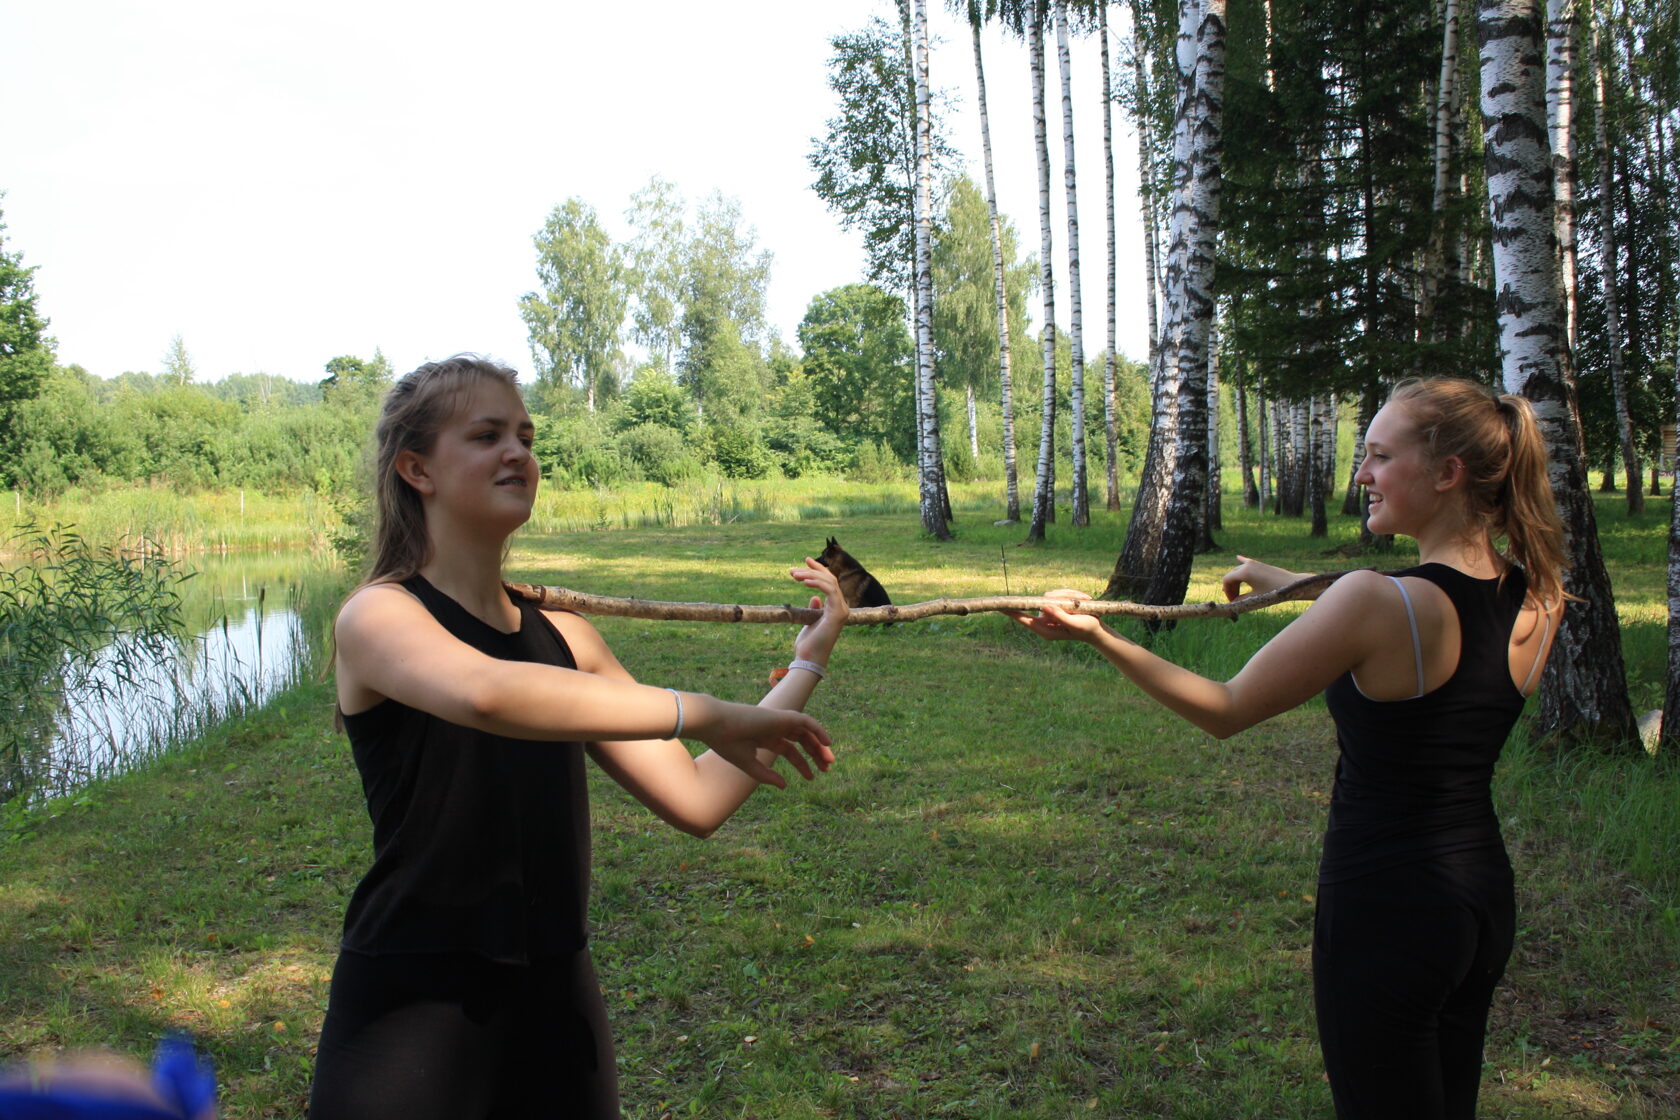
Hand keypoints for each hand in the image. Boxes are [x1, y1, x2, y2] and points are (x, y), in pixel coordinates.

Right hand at [692, 698, 833, 788]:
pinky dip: (818, 729)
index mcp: (765, 738)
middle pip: (801, 739)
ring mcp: (778, 721)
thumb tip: (785, 786)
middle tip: (827, 768)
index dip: (802, 764)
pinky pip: (806, 721)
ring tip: (830, 760)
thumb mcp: (748, 765)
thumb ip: (766, 776)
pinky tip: (827, 743)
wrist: (716, 725)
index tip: (811, 778)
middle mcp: (774, 728)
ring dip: (820, 743)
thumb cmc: (726, 744)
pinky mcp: (781, 716)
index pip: (789, 750)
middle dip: (815, 753)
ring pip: (806, 730)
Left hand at [789, 556, 846, 663]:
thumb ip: (814, 608)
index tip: (805, 561)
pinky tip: (804, 581)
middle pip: (830, 580)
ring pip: (830, 582)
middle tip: (793, 570)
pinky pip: (830, 590)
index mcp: (835, 608)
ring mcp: (841, 610)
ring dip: (810, 576)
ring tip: (794, 575)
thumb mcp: (809, 621)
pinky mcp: (838, 613)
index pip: (830, 583)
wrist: (808, 658)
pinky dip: (817, 583)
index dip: (818, 570)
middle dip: (812, 570)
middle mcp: (841, 607)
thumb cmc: (808, 644)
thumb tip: (814, 597)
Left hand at [1008, 588, 1107, 642]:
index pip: (1024, 619)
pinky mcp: (1055, 607)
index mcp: (1045, 630)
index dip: (1012, 612)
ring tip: (1084, 601)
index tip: (1000, 607)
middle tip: (1078, 601)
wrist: (1097, 630)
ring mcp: (1049, 614)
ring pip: (1051, 596)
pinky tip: (1084, 599)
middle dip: (1061, 597)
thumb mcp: (1075, 623)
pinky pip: (1058, 594)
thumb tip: (1044, 607)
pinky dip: (1071, 594)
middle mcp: (1044, 622)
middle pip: (1042, 602)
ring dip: (1069, 595)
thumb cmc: (1086, 628)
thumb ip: (1059, 616)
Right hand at [1220, 555, 1297, 600]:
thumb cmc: (1273, 592)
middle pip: (1231, 575)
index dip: (1227, 591)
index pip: (1226, 580)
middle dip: (1231, 587)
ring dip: (1236, 581)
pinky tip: (1237, 557)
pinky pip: (1246, 562)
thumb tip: (1232, 604)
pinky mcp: (1259, 564)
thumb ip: (1241, 600)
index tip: (1232, 601)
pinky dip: (1241, 562)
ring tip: (1238, 591)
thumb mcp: (1255, 598)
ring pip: (1238, 571)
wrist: (1291, 584)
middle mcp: (1247, 565)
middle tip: (1234, 599)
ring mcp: (1253, 563)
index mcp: (1244, 572)